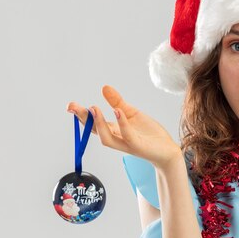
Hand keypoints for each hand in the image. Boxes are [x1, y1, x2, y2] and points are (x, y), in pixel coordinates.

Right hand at [66, 85, 181, 169]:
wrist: (167, 150)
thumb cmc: (149, 134)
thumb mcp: (132, 114)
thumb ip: (118, 102)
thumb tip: (104, 87)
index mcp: (114, 131)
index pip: (94, 124)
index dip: (82, 116)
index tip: (70, 105)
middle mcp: (117, 139)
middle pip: (96, 131)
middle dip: (84, 119)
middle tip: (73, 107)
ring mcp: (126, 144)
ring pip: (107, 138)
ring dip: (99, 123)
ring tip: (94, 108)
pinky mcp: (138, 146)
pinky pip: (127, 135)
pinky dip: (121, 123)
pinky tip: (118, 111)